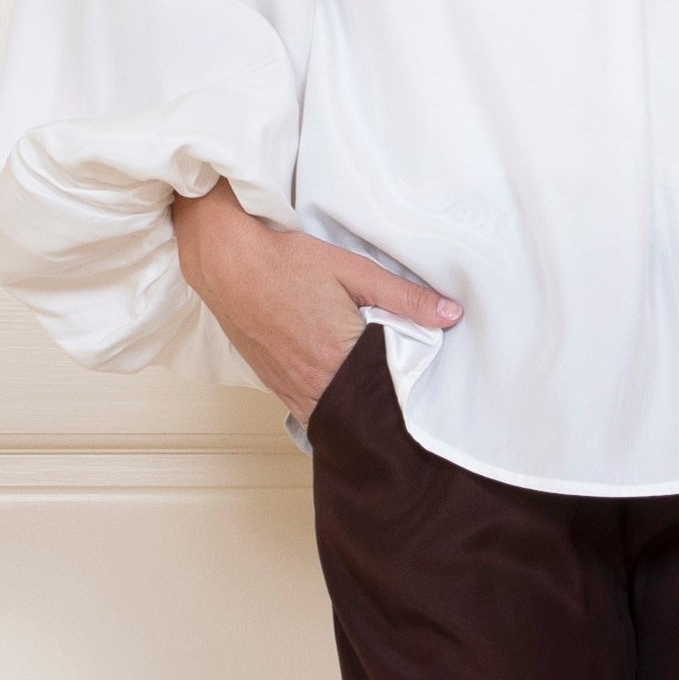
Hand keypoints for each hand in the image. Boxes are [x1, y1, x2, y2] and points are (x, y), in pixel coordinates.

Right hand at [172, 179, 461, 411]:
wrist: (227, 263)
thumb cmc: (287, 263)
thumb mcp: (353, 271)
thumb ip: (404, 297)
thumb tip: (451, 315)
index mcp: (340, 356)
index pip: (392, 392)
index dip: (413, 392)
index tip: (431, 390)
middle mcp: (314, 383)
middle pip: (365, 412)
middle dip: (388, 406)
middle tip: (409, 396)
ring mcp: (291, 389)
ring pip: (337, 417)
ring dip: (357, 409)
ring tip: (378, 396)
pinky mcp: (275, 387)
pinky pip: (311, 410)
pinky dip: (331, 406)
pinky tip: (344, 391)